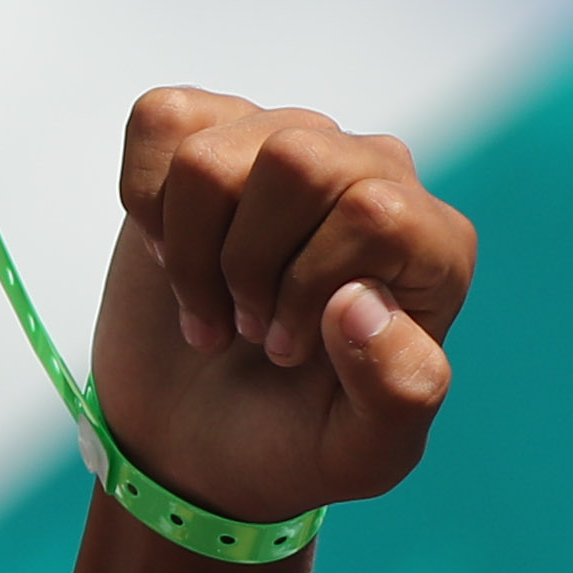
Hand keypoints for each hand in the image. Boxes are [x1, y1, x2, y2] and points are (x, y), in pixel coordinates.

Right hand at [89, 89, 475, 525]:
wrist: (195, 445)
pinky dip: (144, 199)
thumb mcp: (365, 452)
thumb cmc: (290, 444)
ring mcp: (284, 149)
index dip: (305, 284)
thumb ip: (398, 389)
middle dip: (242, 262)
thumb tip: (360, 297)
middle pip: (295, 158)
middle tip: (241, 325)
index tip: (282, 349)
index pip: (372, 210)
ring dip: (185, 249)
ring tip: (204, 302)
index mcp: (428, 245)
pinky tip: (169, 251)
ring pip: (210, 150)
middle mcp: (369, 176)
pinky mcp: (205, 141)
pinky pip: (162, 120)